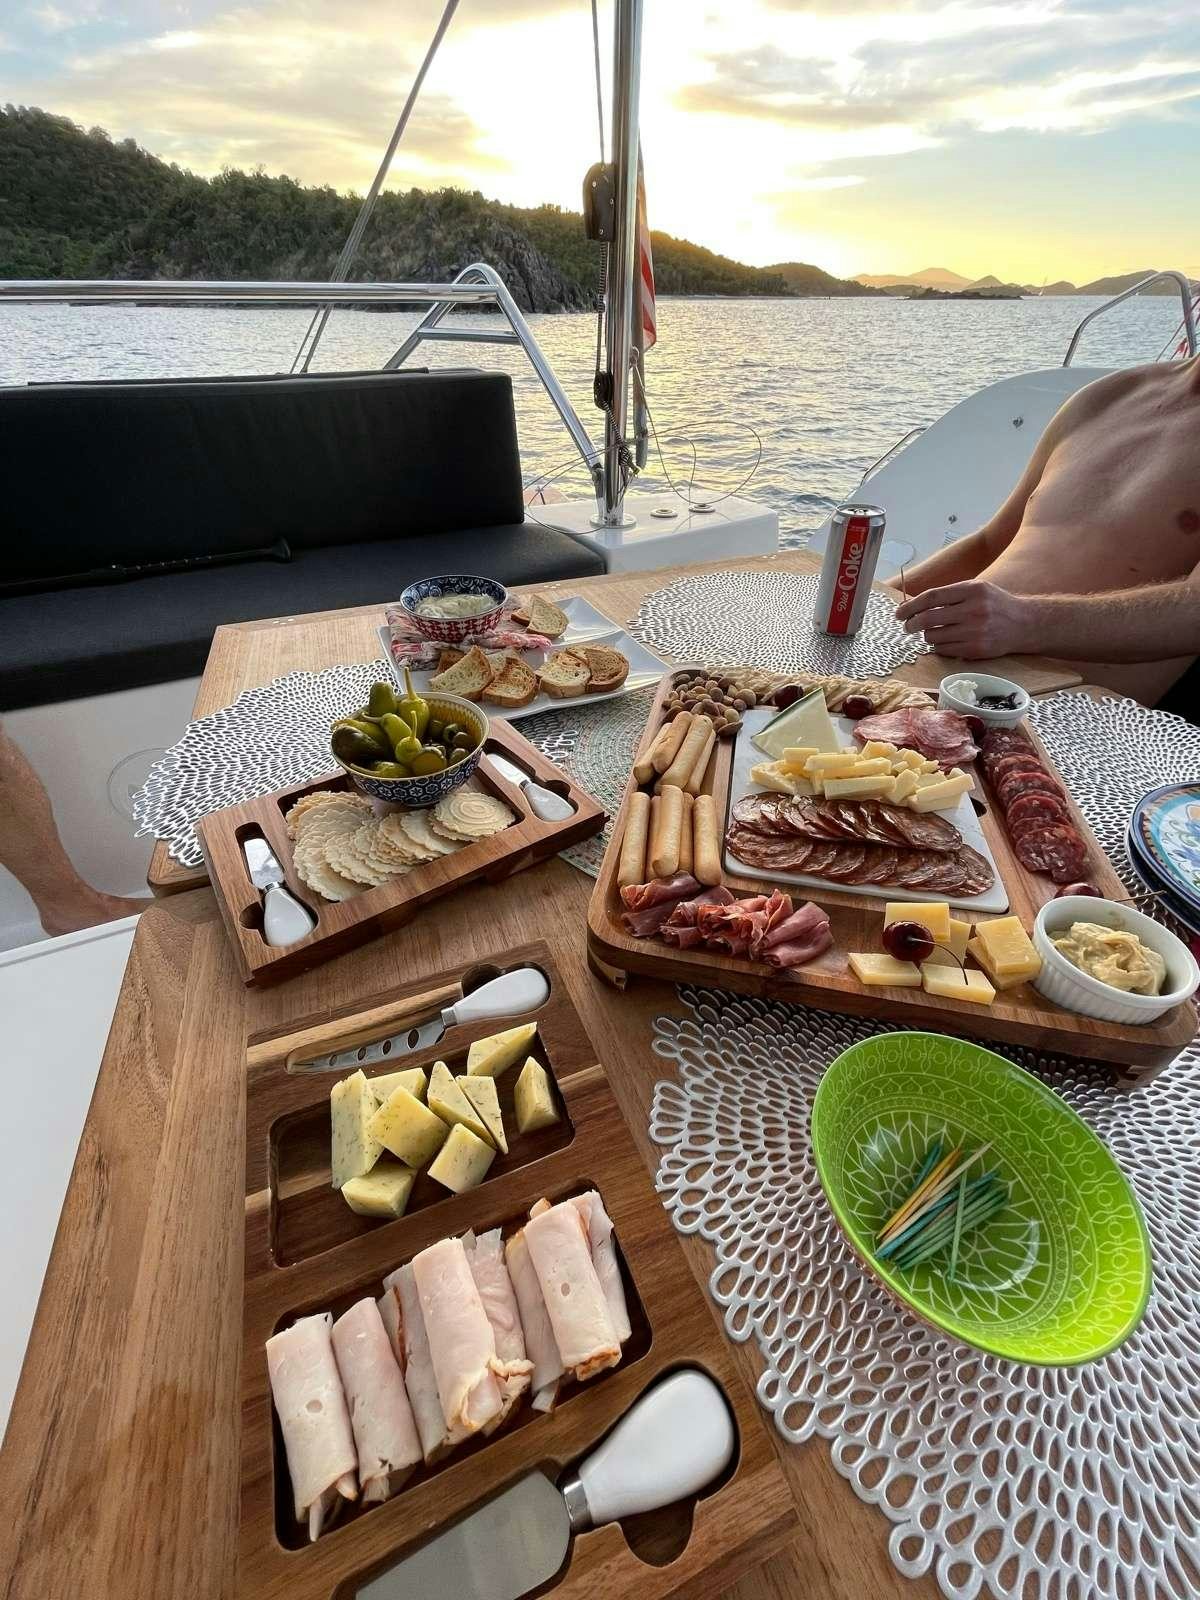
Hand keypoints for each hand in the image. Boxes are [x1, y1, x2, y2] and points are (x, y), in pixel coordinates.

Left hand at [893, 581, 1035, 657]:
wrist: (1025, 624)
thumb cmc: (995, 604)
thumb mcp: (977, 589)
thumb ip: (949, 594)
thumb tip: (912, 604)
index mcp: (972, 590)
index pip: (931, 596)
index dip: (910, 605)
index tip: (899, 613)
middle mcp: (974, 610)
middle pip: (928, 618)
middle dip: (911, 624)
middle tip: (907, 626)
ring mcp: (975, 631)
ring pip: (933, 637)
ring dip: (927, 636)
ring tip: (935, 632)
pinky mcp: (976, 650)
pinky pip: (944, 650)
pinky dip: (939, 646)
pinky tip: (947, 641)